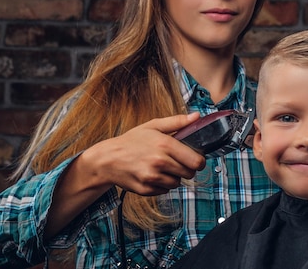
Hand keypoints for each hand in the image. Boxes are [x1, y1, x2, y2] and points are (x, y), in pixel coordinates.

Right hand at [81, 113, 206, 195]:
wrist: (108, 159)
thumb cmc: (131, 141)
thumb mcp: (153, 126)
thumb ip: (177, 122)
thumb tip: (197, 117)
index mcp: (165, 145)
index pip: (197, 162)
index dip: (199, 161)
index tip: (194, 158)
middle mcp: (160, 162)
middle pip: (189, 174)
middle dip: (185, 168)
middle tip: (175, 161)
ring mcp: (152, 178)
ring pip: (176, 183)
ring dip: (173, 177)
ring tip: (160, 167)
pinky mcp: (146, 190)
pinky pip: (164, 191)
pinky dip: (161, 184)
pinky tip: (151, 174)